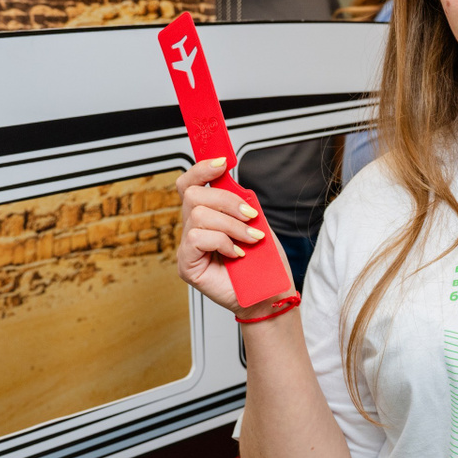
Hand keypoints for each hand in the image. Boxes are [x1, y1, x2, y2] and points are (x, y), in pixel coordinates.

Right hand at [174, 159, 287, 311]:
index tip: (221, 163)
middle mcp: (193, 229)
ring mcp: (188, 248)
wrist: (270, 294)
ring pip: (198, 215)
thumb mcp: (256, 224)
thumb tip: (230, 182)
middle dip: (227, 201)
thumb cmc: (263, 264)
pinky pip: (196, 238)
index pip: (190, 185)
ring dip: (232, 225)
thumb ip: (240, 203)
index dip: (201, 170)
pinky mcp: (187, 265)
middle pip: (193, 195)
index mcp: (207, 216)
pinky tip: (236, 253)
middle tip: (251, 217)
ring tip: (250, 240)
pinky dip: (222, 242)